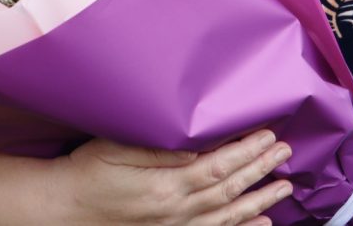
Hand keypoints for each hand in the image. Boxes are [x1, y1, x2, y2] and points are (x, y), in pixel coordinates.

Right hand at [57, 130, 292, 224]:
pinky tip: (262, 224)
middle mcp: (176, 211)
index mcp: (165, 185)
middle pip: (229, 189)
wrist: (67, 209)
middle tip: (285, 152)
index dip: (246, 151)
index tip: (267, 135)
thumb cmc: (89, 171)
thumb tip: (196, 145)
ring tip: (285, 186)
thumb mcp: (118, 148)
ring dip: (260, 200)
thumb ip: (159, 149)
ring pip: (228, 214)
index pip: (217, 166)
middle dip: (261, 169)